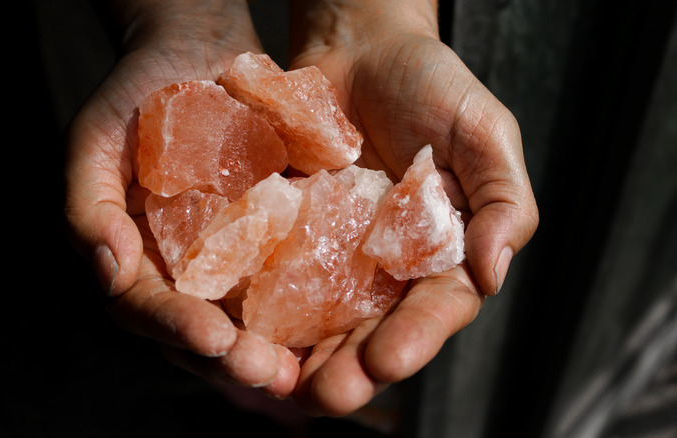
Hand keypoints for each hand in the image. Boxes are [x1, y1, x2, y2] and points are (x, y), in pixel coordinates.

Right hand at [63, 0, 299, 398]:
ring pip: (244, 320)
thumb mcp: (94, 142)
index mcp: (131, 259)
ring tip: (301, 366)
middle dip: (231, 358)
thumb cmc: (135, 92)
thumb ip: (88, 210)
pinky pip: (284, 278)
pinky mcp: (267, 240)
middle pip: (198, 331)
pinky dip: (305, 304)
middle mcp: (177, 271)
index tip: (215, 339)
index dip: (176, 327)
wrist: (197, 50)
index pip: (145, 308)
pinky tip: (334, 318)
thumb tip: (108, 276)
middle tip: (270, 371)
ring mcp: (224, 261)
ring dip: (271, 348)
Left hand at [287, 0, 538, 415]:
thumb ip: (502, 201)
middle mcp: (385, 267)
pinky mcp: (285, 233)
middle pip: (370, 330)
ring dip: (298, 353)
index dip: (414, 337)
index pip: (434, 309)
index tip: (388, 360)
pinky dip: (256, 301)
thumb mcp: (483, 134)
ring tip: (278, 380)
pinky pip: (269, 271)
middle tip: (325, 393)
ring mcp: (331, 255)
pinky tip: (238, 325)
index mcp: (440, 254)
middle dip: (350, 366)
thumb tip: (494, 273)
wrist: (358, 46)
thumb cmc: (432, 86)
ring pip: (316, 318)